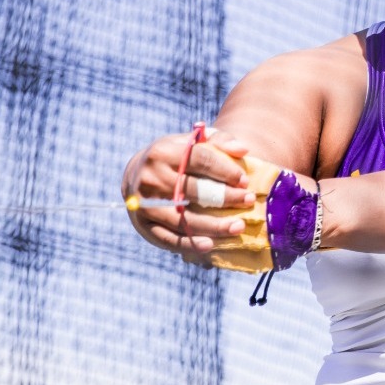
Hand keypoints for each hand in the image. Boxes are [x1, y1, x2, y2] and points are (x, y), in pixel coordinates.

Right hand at [122, 126, 258, 264]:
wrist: (135, 176)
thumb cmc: (173, 159)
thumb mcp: (190, 142)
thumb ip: (218, 139)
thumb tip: (243, 149)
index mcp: (162, 152)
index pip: (199, 159)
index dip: (224, 171)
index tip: (245, 181)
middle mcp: (150, 177)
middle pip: (193, 190)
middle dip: (225, 197)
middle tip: (249, 201)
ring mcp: (144, 204)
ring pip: (183, 219)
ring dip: (214, 226)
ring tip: (238, 227)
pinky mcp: (144, 225)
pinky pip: (169, 238)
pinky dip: (190, 243)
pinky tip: (211, 245)